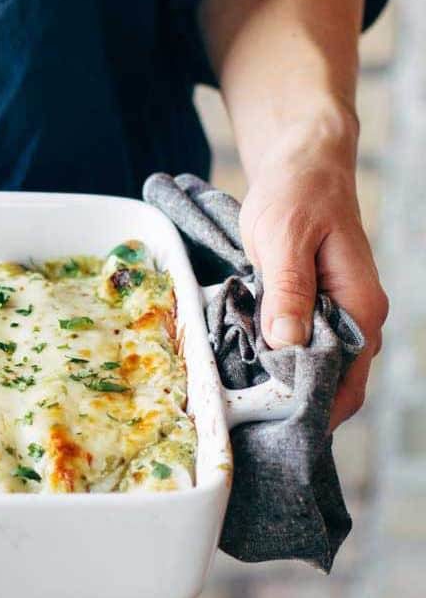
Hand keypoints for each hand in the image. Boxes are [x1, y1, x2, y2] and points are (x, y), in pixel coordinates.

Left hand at [239, 158, 387, 429]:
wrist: (303, 164)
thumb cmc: (296, 195)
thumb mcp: (284, 238)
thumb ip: (287, 290)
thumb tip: (287, 343)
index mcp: (360, 308)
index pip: (347, 384)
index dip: (313, 415)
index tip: (271, 433)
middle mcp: (356, 319)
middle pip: (331, 386)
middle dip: (292, 409)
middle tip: (243, 429)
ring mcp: (337, 316)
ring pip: (312, 369)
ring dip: (279, 387)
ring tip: (237, 408)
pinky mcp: (313, 309)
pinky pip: (298, 348)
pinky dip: (274, 363)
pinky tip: (241, 373)